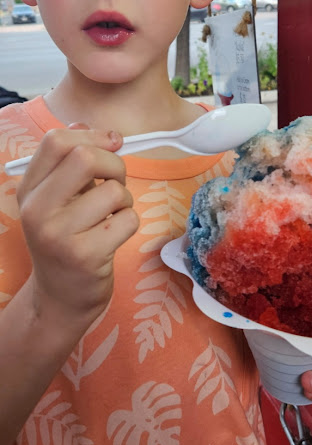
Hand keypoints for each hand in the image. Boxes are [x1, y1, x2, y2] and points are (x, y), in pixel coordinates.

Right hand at [16, 125, 138, 325]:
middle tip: (116, 183)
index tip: (113, 144)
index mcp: (29, 190)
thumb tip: (88, 128)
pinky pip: (127, 220)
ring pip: (113, 192)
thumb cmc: (66, 244)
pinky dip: (130, 223)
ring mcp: (60, 235)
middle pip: (86, 158)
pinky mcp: (87, 255)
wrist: (61, 298)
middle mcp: (38, 210)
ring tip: (112, 216)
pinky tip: (114, 235)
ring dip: (124, 200)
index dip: (93, 136)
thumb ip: (69, 166)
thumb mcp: (56, 203)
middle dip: (114, 165)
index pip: (57, 142)